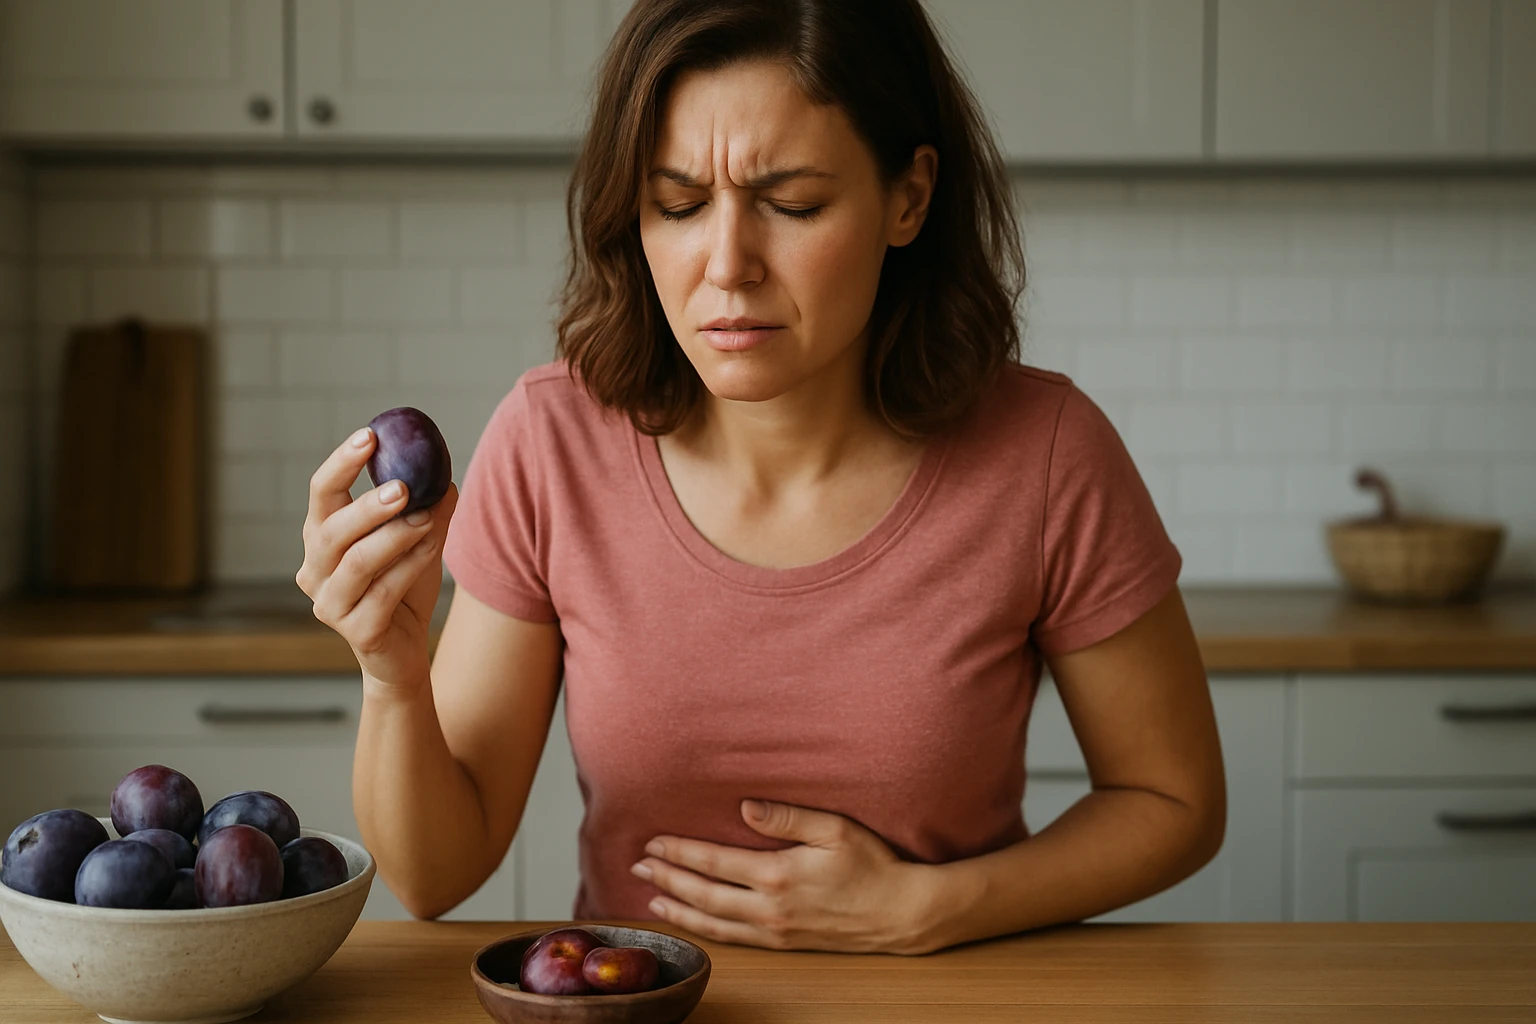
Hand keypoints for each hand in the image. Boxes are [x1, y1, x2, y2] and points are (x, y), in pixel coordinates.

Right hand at [295, 427, 458, 698]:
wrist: (405, 652)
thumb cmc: (403, 589)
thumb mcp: (418, 541)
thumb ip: (427, 509)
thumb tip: (444, 474)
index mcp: (322, 538)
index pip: (321, 493)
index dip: (341, 463)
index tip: (370, 436)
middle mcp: (315, 569)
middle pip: (331, 529)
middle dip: (368, 505)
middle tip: (404, 486)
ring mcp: (330, 603)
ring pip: (356, 562)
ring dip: (394, 536)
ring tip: (426, 518)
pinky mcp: (356, 631)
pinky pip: (383, 593)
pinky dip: (409, 567)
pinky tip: (433, 547)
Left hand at [631, 800, 936, 953]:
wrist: (901, 913)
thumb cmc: (873, 865)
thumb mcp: (834, 829)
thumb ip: (787, 817)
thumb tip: (744, 807)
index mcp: (777, 874)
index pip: (713, 862)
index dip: (679, 853)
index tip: (653, 843)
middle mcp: (769, 907)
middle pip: (703, 894)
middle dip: (666, 880)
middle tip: (637, 867)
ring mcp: (775, 930)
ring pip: (713, 923)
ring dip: (679, 909)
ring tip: (651, 900)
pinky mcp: (785, 943)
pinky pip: (734, 938)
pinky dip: (706, 930)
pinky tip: (693, 922)